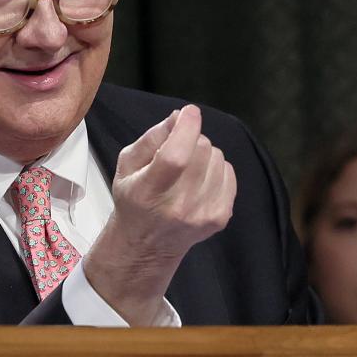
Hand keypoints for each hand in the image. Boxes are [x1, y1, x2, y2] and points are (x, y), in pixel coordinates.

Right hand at [84, 104, 236, 324]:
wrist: (147, 244)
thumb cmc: (134, 198)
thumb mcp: (128, 164)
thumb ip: (152, 138)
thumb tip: (179, 117)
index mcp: (149, 191)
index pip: (175, 155)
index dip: (187, 127)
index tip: (188, 112)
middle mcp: (178, 206)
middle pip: (200, 150)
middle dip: (191, 138)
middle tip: (178, 148)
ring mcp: (202, 214)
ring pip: (217, 157)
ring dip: (204, 154)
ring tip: (188, 168)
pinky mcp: (220, 218)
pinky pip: (229, 172)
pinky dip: (216, 168)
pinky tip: (200, 179)